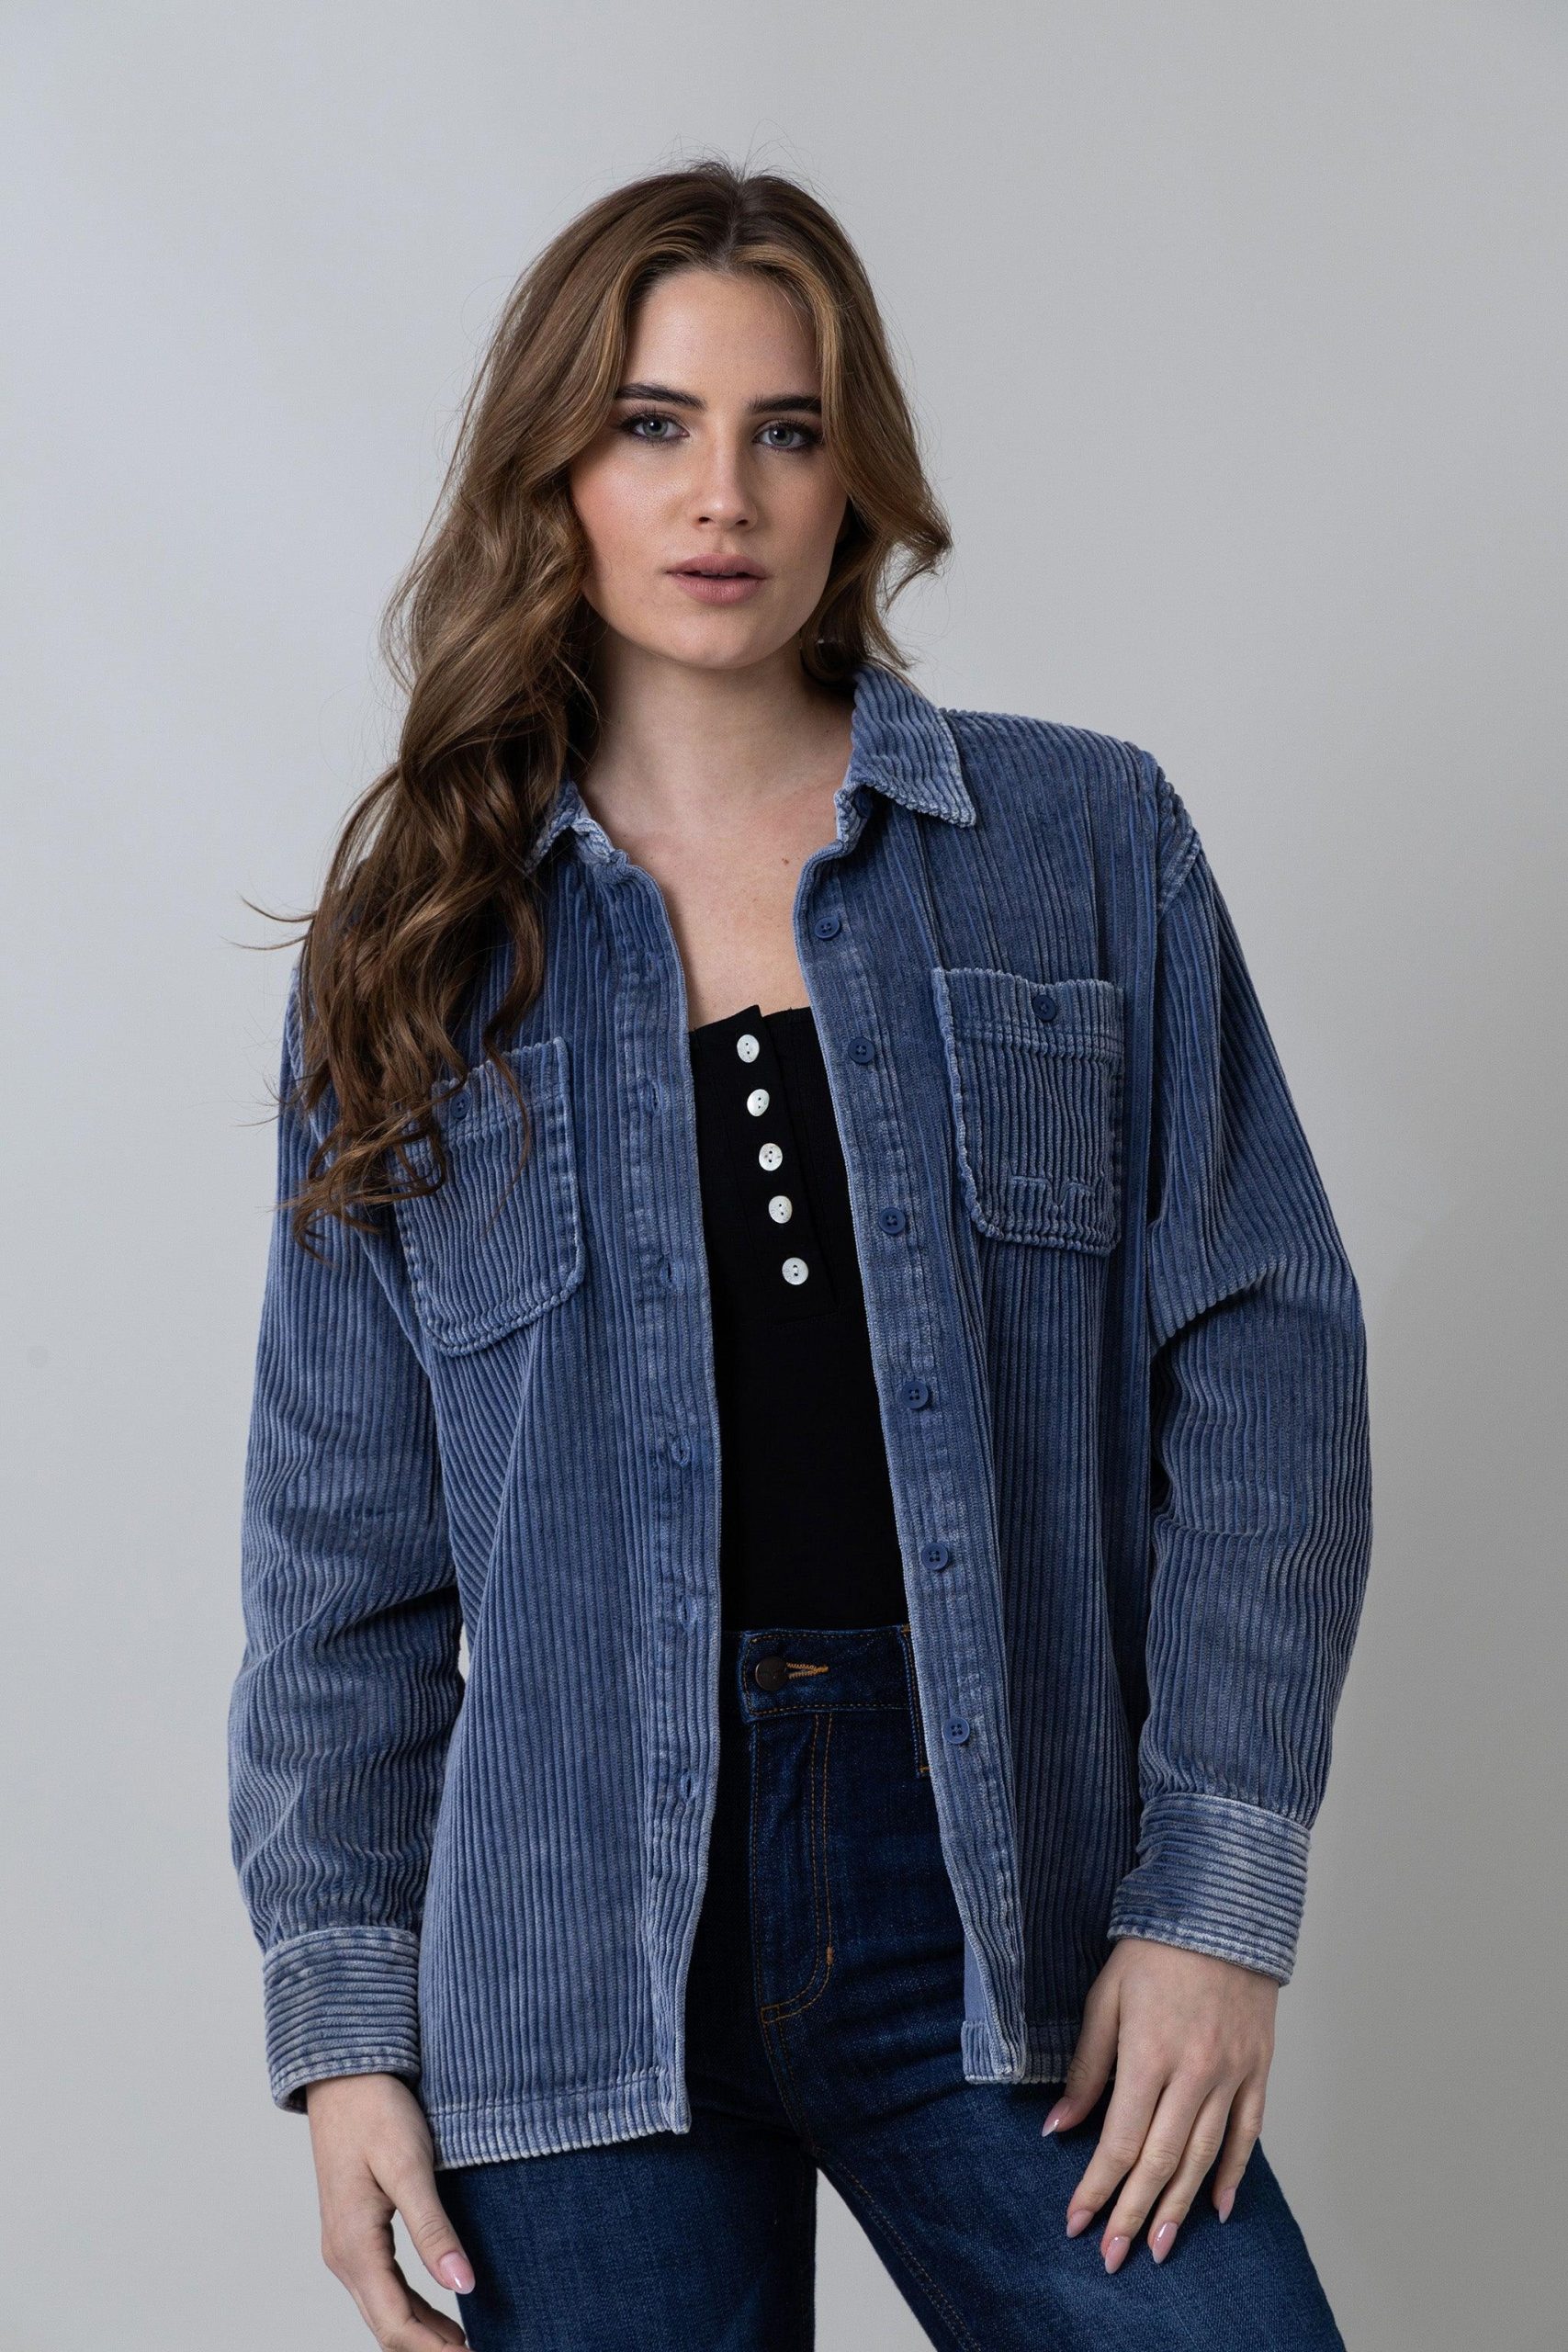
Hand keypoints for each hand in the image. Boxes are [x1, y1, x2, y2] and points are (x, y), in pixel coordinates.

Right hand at [306, 2072, 474, 2346]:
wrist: (343, 2074)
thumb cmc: (376, 2110)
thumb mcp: (410, 2165)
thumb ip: (434, 2229)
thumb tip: (463, 2287)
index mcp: (354, 2246)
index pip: (396, 2324)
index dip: (436, 2351)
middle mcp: (343, 2256)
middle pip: (387, 2326)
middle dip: (431, 2351)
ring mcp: (345, 2247)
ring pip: (384, 2311)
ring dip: (423, 2335)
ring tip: (470, 2345)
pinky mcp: (354, 2233)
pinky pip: (382, 2288)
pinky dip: (411, 2310)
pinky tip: (442, 2315)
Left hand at [1043, 1936, 1277, 2273]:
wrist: (1222, 1912)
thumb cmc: (1152, 1950)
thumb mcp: (1104, 1998)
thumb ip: (1086, 2068)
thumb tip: (1059, 2127)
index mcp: (1149, 2055)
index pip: (1118, 2141)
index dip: (1096, 2188)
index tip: (1076, 2221)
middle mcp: (1194, 2073)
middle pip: (1160, 2161)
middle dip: (1133, 2215)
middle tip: (1115, 2257)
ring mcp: (1231, 2074)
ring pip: (1203, 2157)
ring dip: (1179, 2209)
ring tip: (1160, 2249)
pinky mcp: (1257, 2069)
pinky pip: (1248, 2134)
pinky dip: (1233, 2174)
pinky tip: (1217, 2209)